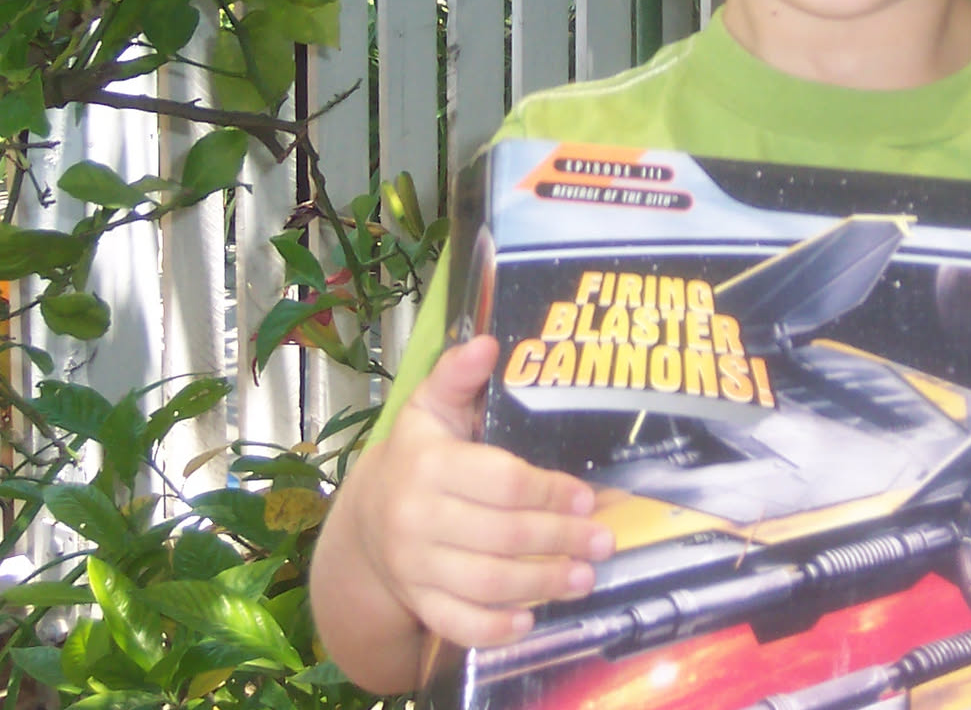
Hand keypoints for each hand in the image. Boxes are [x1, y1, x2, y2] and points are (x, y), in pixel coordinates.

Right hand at [357, 335, 615, 650]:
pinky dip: (494, 628)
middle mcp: (416, 518)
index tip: (587, 496)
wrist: (367, 521)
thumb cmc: (418, 456)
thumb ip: (458, 376)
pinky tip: (530, 620)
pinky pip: (457, 623)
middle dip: (560, 540)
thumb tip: (487, 343)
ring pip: (485, 583)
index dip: (549, 491)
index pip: (500, 482)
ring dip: (542, 583)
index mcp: (427, 465)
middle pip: (501, 535)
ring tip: (585, 577)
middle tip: (603, 540)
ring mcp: (415, 566)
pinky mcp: (418, 602)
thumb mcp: (431, 408)